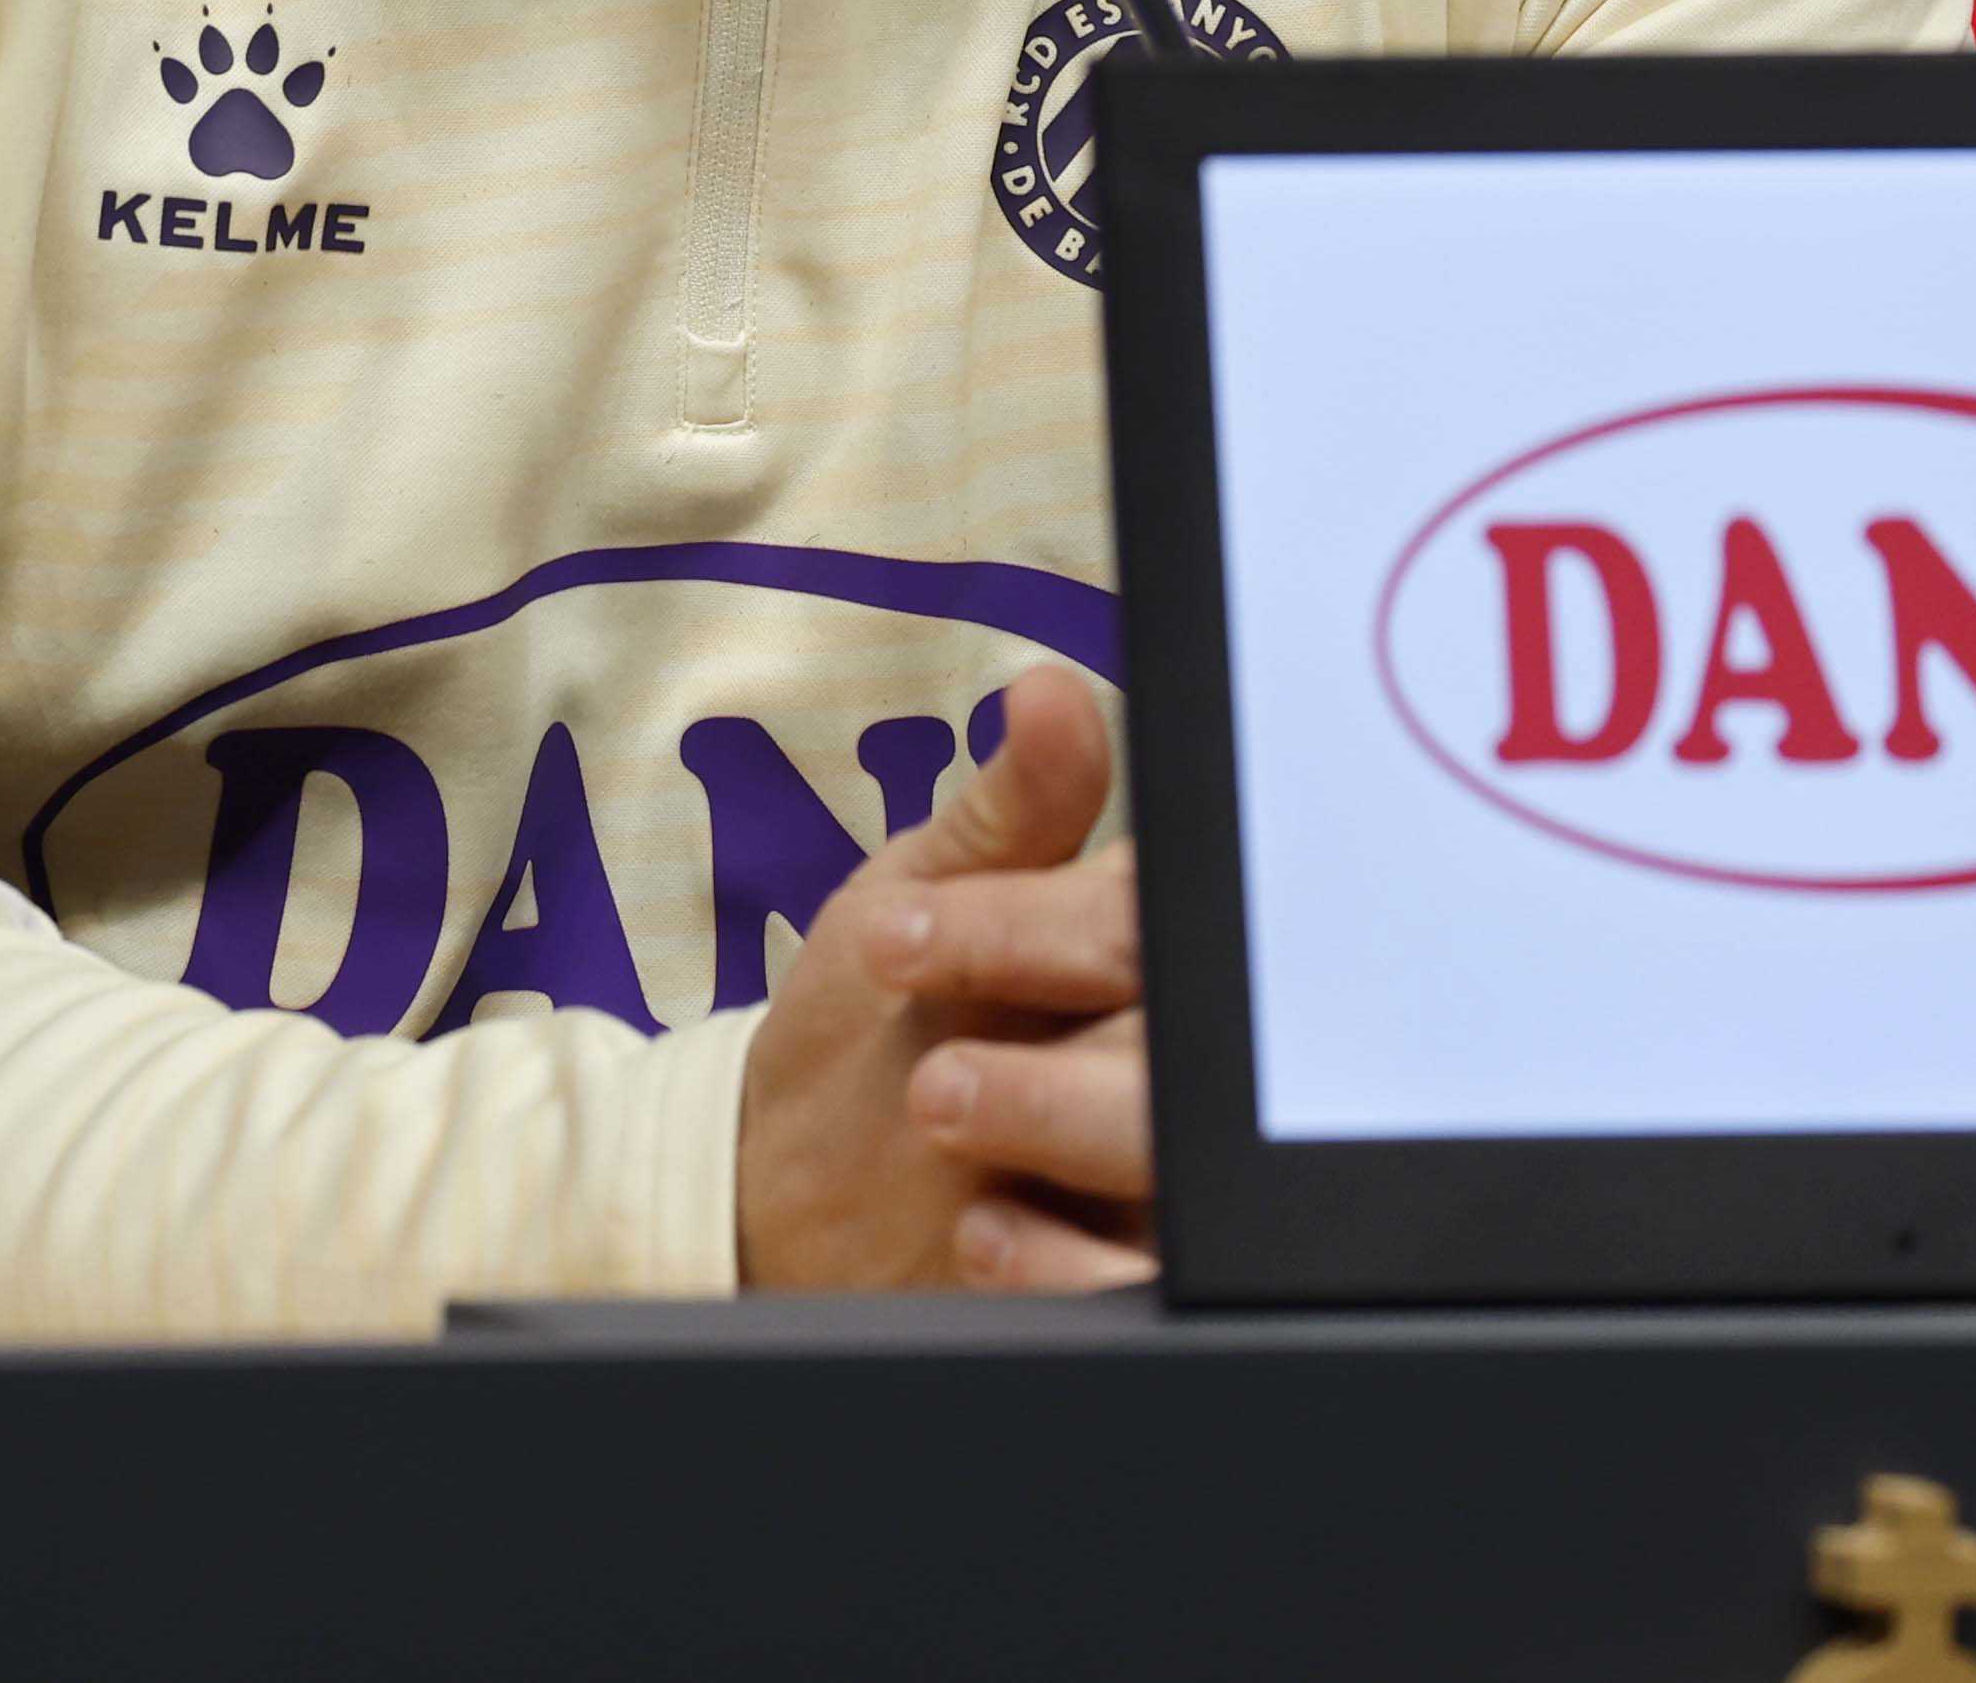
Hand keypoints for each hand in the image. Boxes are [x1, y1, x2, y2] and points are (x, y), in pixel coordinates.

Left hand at [733, 665, 1152, 1295]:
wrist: (790, 1194)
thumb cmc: (876, 1024)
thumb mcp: (917, 900)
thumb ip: (1004, 816)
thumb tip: (1048, 693)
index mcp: (1139, 940)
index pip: (1140, 919)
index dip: (1034, 928)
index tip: (902, 933)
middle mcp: (1174, 1050)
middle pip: (1185, 1040)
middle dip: (1060, 1045)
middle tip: (932, 1070)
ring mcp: (1159, 1166)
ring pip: (1180, 1152)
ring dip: (1062, 1128)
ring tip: (937, 1116)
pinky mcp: (1127, 1268)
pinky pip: (1153, 1282)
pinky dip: (1074, 1265)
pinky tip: (983, 1236)